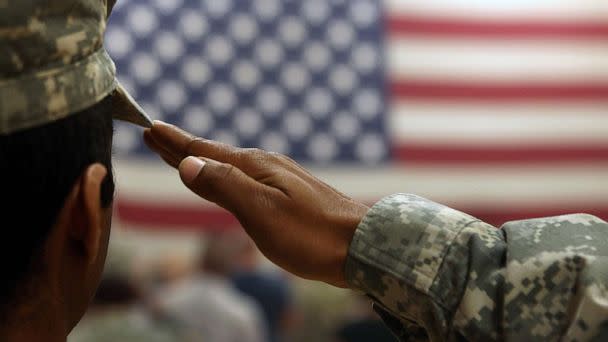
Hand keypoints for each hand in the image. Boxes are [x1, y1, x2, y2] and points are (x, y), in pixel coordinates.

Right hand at [143, 121, 368, 287]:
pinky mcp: (289, 194)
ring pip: (229, 166)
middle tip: (155, 134)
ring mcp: (279, 179)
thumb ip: (224, 186)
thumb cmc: (311, 234)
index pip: (204, 151)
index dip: (175, 142)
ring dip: (202, 159)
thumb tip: (189, 163)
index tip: (151, 128)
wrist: (360, 246)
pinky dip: (224, 175)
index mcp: (255, 167)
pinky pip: (244, 179)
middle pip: (214, 154)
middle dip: (182, 147)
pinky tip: (228, 179)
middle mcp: (265, 167)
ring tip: (182, 155)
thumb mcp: (261, 211)